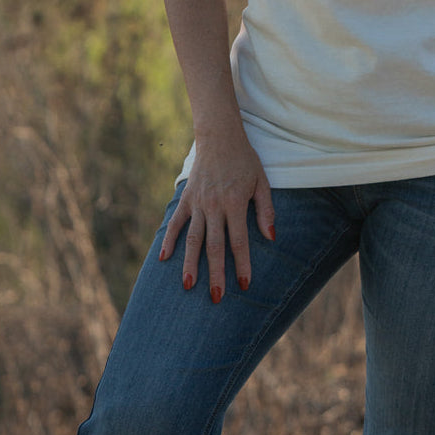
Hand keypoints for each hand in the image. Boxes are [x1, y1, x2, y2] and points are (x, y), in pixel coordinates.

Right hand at [158, 135, 274, 302]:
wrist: (219, 136)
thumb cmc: (244, 160)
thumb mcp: (261, 181)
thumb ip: (266, 209)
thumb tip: (271, 237)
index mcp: (235, 202)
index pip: (239, 240)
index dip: (242, 264)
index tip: (244, 285)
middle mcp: (215, 205)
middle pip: (214, 245)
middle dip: (216, 273)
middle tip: (217, 298)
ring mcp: (198, 202)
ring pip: (193, 238)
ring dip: (190, 263)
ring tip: (188, 286)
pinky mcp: (186, 198)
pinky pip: (176, 222)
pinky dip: (168, 240)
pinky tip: (163, 259)